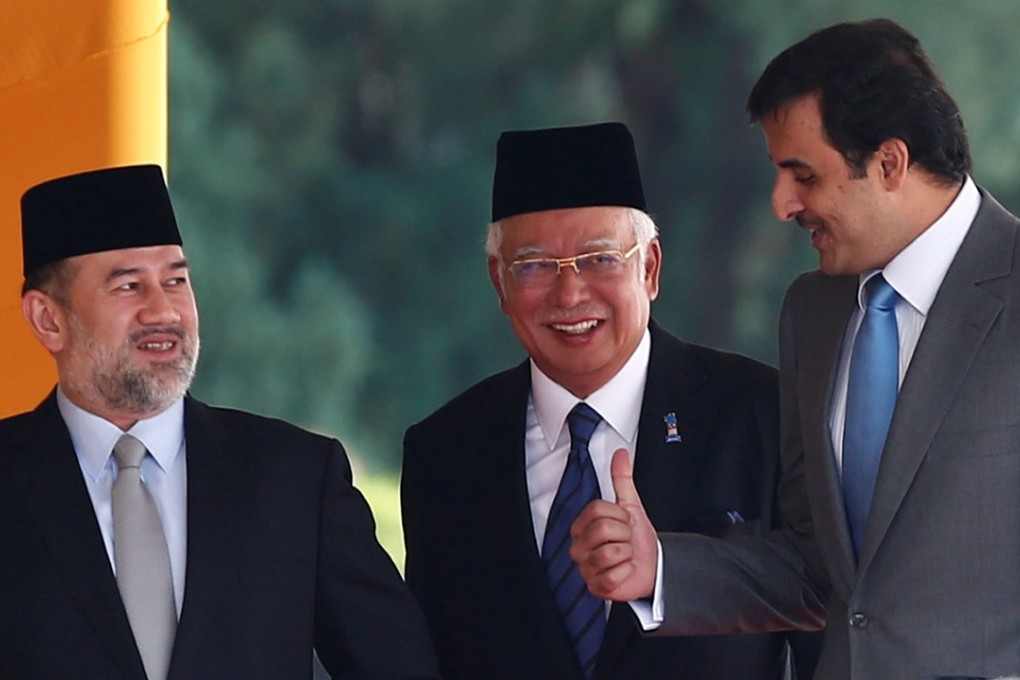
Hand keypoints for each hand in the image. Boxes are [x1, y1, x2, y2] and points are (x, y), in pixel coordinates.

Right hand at [570, 448, 657, 600]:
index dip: (620, 515)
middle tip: (627, 540)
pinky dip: (627, 572)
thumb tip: (620, 453)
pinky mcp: (596, 588)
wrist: (651, 567)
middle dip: (625, 534)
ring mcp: (585, 569)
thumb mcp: (631, 506)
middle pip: (603, 529)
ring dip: (628, 554)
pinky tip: (626, 571)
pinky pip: (614, 575)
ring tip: (627, 556)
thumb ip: (622, 480)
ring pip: (610, 552)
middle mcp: (579, 548)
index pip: (598, 510)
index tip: (625, 522)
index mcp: (582, 526)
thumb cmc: (637, 539)